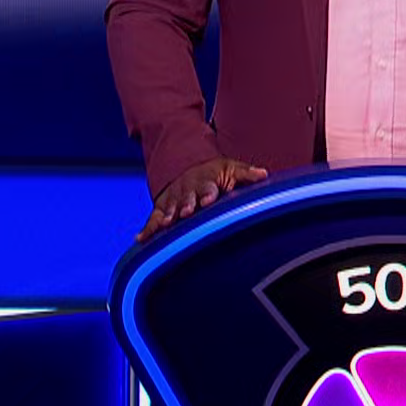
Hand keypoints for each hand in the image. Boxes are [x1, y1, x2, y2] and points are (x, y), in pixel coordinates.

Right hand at [137, 157, 267, 241]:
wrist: (190, 166)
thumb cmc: (216, 173)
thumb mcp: (232, 168)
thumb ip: (246, 174)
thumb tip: (264, 174)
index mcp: (206, 181)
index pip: (207, 187)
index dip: (207, 193)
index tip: (209, 199)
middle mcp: (187, 190)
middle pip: (186, 198)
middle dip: (186, 205)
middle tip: (186, 213)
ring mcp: (173, 199)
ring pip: (168, 208)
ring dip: (166, 216)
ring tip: (163, 225)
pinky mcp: (163, 208)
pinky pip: (153, 219)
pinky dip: (147, 229)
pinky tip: (140, 239)